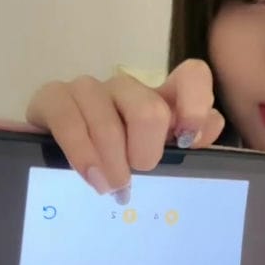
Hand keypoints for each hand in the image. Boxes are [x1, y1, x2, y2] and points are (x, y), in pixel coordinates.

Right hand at [25, 59, 224, 198]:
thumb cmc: (117, 162)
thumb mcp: (156, 157)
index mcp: (159, 99)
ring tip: (113, 188)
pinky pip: (70, 123)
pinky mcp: (54, 98)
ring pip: (109, 123)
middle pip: (149, 111)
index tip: (187, 139)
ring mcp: (89, 89)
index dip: (196, 103)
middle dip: (145, 154)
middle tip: (137, 174)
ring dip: (113, 164)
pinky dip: (84, 156)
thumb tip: (210, 126)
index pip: (191, 76)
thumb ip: (190, 143)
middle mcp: (127, 88)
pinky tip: (92, 178)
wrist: (56, 163)